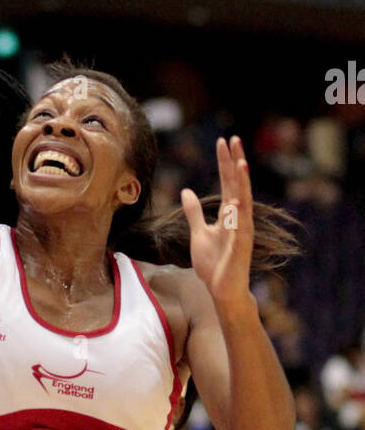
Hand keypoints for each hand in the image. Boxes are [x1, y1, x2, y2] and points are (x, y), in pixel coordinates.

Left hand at [181, 138, 253, 311]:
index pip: (227, 182)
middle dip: (235, 162)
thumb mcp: (198, 232)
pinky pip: (240, 229)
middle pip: (237, 185)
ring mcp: (241, 232)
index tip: (223, 141)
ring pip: (243, 202)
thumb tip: (186, 191)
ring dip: (242, 183)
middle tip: (233, 139)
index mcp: (228, 213)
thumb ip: (194, 212)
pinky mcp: (240, 248)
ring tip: (241, 162)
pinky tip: (237, 201)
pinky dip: (239, 216)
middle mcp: (238, 218)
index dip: (225, 162)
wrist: (222, 290)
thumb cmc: (214, 263)